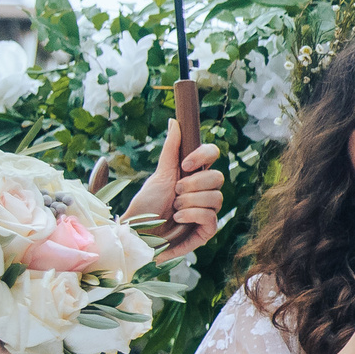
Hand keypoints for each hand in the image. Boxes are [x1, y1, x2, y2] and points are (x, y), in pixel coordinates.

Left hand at [113, 120, 225, 258]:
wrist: (137, 231)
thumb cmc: (147, 205)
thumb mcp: (160, 174)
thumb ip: (170, 149)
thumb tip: (174, 121)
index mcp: (195, 174)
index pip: (213, 154)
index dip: (203, 156)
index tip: (184, 164)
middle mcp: (205, 191)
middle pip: (217, 177)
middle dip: (192, 184)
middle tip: (175, 192)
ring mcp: (208, 211)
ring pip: (216, 197)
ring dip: (189, 202)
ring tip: (173, 209)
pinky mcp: (206, 231)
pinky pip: (211, 217)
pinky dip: (193, 215)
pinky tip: (178, 219)